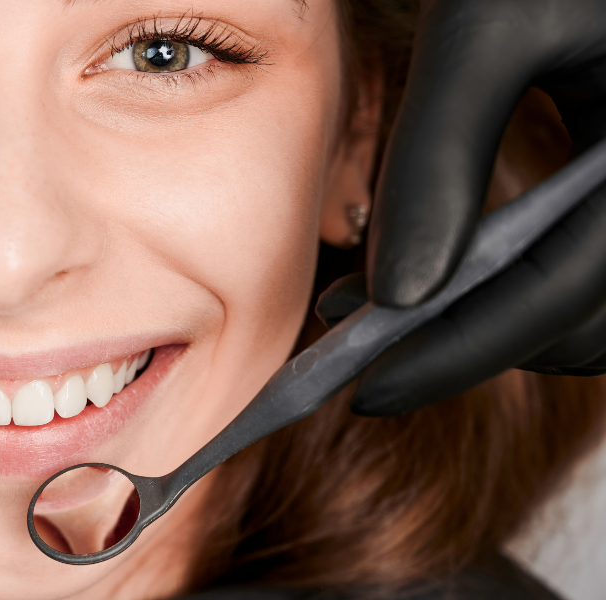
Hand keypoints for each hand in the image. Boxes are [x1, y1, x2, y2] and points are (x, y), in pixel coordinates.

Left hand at [356, 0, 605, 414]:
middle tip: (359, 345)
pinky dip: (525, 290)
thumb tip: (395, 295)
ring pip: (595, 315)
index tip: (365, 393)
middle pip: (581, 322)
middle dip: (466, 344)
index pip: (558, 294)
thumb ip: (439, 153)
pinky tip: (447, 268)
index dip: (456, 352)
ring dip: (494, 327)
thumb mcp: (488, 28)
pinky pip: (595, 275)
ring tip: (383, 307)